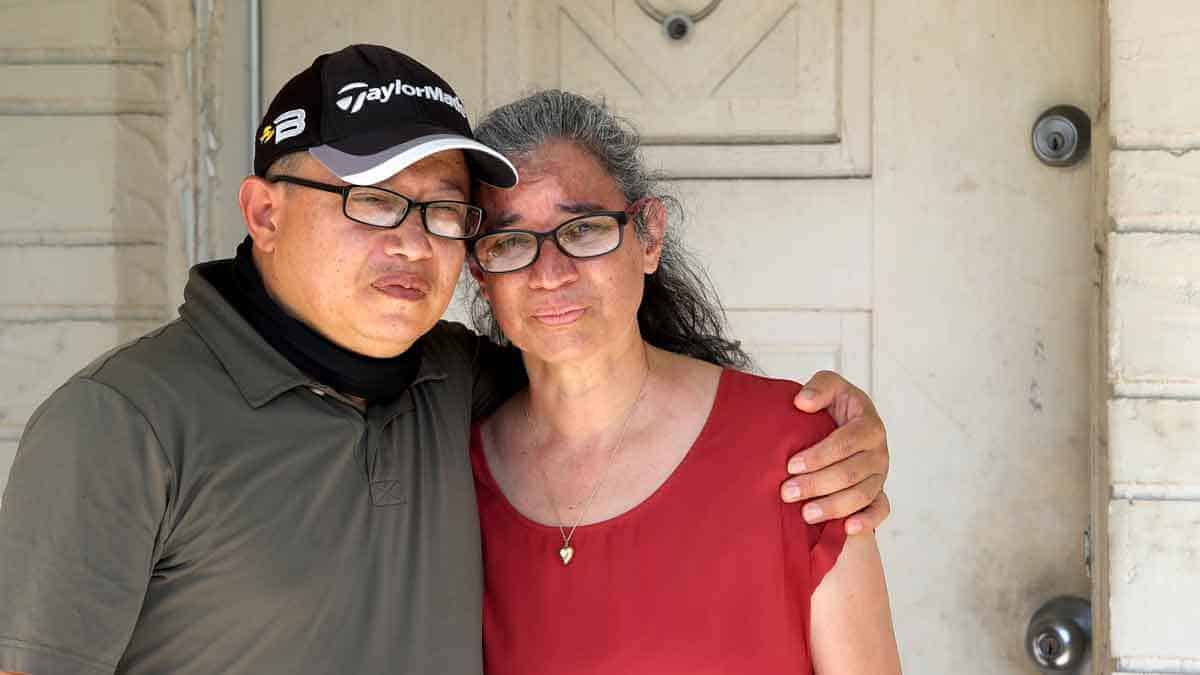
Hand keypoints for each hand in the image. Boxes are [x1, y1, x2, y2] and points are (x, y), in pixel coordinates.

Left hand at [780, 370, 890, 534]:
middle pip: (850, 473)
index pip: (846, 442)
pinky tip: (846, 528)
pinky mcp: (880, 494)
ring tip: (805, 514)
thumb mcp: (831, 387)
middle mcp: (879, 451)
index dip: (819, 455)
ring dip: (833, 506)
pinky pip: (880, 510)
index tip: (791, 465)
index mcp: (869, 425)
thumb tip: (803, 402)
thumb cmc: (837, 408)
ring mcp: (880, 475)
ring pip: (861, 495)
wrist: (847, 426)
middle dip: (817, 484)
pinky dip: (865, 521)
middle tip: (787, 492)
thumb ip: (820, 387)